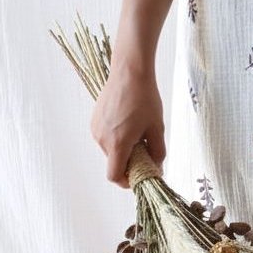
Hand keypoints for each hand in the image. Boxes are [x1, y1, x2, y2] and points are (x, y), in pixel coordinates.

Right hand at [89, 60, 166, 188]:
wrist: (129, 71)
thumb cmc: (145, 98)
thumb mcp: (157, 128)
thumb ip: (158, 152)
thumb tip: (156, 168)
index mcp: (117, 143)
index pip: (114, 175)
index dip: (126, 181)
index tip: (139, 175)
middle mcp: (102, 138)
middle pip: (114, 161)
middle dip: (130, 160)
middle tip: (145, 147)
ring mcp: (96, 128)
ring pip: (110, 148)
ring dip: (123, 146)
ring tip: (137, 128)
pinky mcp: (95, 119)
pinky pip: (106, 136)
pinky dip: (117, 136)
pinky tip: (128, 120)